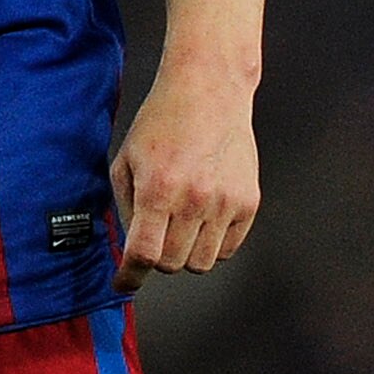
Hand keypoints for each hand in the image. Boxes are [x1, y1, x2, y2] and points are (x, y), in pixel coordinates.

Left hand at [109, 62, 259, 291]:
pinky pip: (229, 248)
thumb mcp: (127, 159)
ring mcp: (226, 202)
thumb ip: (125, 206)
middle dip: (157, 257)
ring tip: (181, 223)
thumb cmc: (163, 120)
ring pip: (202, 263)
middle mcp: (194, 199)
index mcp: (159, 188)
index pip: (144, 255)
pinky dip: (213, 243)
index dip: (130, 277)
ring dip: (186, 252)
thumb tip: (129, 247)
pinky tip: (204, 217)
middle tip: (155, 235)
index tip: (125, 283)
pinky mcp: (248, 202)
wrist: (209, 89)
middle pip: (172, 265)